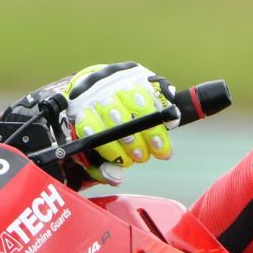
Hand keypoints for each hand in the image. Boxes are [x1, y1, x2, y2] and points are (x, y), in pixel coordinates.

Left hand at [64, 63, 174, 183]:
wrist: (104, 89)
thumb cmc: (100, 126)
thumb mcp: (96, 148)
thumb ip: (103, 166)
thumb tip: (116, 178)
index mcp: (82, 108)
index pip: (91, 126)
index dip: (109, 147)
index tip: (124, 161)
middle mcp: (99, 90)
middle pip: (115, 112)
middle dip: (131, 139)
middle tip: (141, 157)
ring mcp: (120, 79)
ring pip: (136, 100)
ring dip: (150, 128)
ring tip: (158, 148)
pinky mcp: (140, 75)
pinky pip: (156, 91)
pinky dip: (165, 110)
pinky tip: (170, 125)